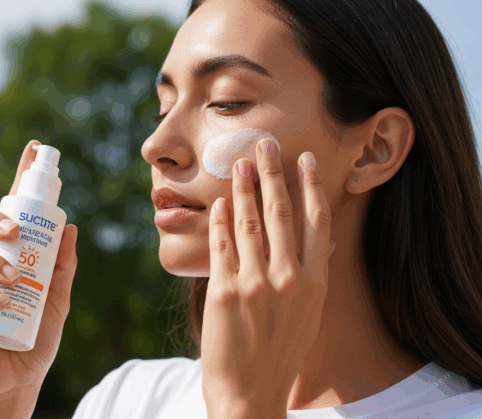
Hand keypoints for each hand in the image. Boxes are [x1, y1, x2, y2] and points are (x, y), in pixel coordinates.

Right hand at [0, 139, 78, 406]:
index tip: (35, 149)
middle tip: (16, 230)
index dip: (21, 179)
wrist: (17, 379)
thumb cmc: (35, 336)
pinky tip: (1, 300)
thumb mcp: (58, 300)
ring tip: (14, 280)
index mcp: (8, 255)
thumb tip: (70, 227)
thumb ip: (63, 267)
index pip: (12, 211)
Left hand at [201, 138, 333, 417]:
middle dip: (272, 173)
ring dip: (243, 188)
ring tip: (237, 161)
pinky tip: (218, 202)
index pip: (315, 221)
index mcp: (315, 282)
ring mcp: (257, 284)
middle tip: (264, 142)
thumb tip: (322, 242)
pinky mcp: (226, 292)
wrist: (252, 392)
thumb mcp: (309, 313)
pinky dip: (219, 220)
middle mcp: (290, 279)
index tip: (302, 158)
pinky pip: (221, 246)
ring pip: (250, 223)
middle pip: (282, 213)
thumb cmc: (281, 352)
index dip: (308, 185)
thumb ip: (312, 276)